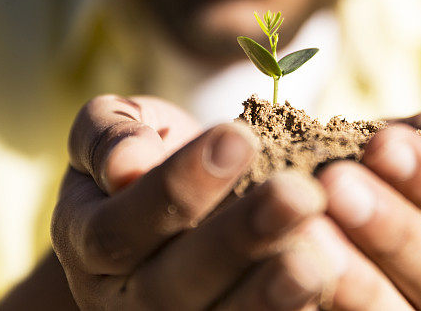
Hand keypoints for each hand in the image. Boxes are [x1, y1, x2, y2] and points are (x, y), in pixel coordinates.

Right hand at [51, 95, 341, 309]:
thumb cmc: (143, 154)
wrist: (167, 206)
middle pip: (172, 285)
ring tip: (317, 258)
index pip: (122, 225)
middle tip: (301, 194)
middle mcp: (121, 300)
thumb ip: (107, 137)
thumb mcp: (111, 128)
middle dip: (240, 238)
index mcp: (87, 243)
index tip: (238, 137)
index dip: (177, 185)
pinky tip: (332, 280)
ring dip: (269, 295)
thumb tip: (127, 164)